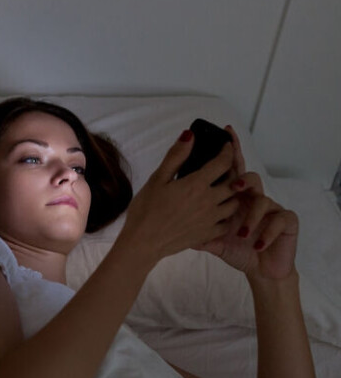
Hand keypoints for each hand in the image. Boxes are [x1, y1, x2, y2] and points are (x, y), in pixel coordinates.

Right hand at [119, 129, 240, 262]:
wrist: (144, 242)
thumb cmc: (146, 210)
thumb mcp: (157, 179)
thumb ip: (176, 157)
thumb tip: (189, 135)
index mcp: (197, 184)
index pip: (222, 163)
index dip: (227, 151)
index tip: (226, 146)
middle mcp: (210, 200)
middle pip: (233, 183)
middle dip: (232, 172)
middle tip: (224, 168)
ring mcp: (211, 219)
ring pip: (234, 203)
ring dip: (231, 194)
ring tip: (222, 190)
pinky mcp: (209, 233)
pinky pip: (226, 222)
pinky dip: (225, 215)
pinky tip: (216, 212)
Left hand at [196, 127, 297, 279]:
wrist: (260, 269)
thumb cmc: (235, 249)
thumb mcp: (211, 238)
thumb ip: (198, 230)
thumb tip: (177, 219)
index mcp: (233, 198)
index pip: (230, 170)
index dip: (229, 152)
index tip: (225, 133)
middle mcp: (252, 199)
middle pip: (249, 179)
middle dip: (243, 179)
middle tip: (234, 185)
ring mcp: (270, 209)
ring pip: (262, 200)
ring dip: (252, 216)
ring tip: (241, 232)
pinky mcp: (285, 222)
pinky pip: (279, 220)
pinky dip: (267, 232)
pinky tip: (258, 244)